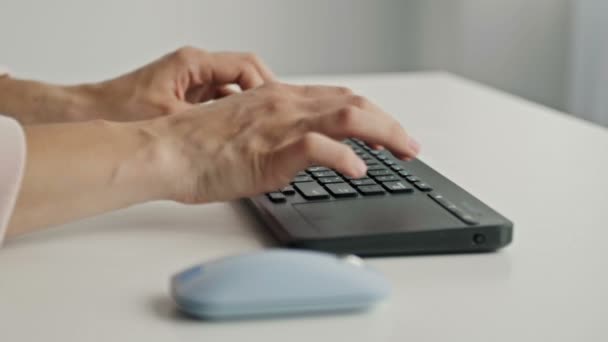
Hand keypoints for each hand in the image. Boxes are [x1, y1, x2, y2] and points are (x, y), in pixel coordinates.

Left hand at [86, 46, 274, 120]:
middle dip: (262, 97)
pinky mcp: (186, 97)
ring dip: (247, 108)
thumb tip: (240, 130)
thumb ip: (210, 120)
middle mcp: (194, 69)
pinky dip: (231, 115)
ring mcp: (191, 83)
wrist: (90, 114)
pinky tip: (236, 136)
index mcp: (194, 64)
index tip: (276, 107)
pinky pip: (219, 102)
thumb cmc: (120, 109)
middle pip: (244, 75)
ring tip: (259, 130)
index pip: (246, 66)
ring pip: (233, 89)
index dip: (267, 86)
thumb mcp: (173, 117)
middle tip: (274, 121)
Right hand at [148, 82, 420, 203]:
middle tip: (408, 145)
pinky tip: (358, 172)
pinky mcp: (272, 150)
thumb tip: (297, 146)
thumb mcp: (245, 129)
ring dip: (384, 133)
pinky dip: (346, 159)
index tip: (388, 131)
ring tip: (402, 152)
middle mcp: (285, 104)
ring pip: (348, 117)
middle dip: (390, 124)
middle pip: (354, 103)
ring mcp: (280, 125)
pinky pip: (320, 148)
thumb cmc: (197, 145)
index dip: (371, 113)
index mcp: (279, 98)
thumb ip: (275, 132)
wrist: (166, 150)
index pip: (338, 98)